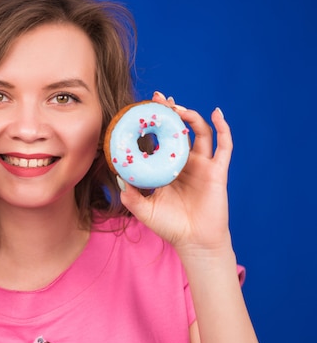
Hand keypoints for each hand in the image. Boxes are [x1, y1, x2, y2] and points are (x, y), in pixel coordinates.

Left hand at [118, 92, 233, 255]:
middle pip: (179, 130)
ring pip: (200, 133)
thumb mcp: (143, 210)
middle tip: (159, 98)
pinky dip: (223, 128)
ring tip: (178, 108)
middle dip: (170, 112)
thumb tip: (118, 177)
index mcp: (167, 168)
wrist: (194, 243)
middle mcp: (185, 163)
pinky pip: (224, 146)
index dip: (154, 124)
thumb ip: (130, 195)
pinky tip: (216, 114)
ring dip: (190, 116)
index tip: (143, 108)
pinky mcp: (217, 171)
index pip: (160, 139)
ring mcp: (202, 165)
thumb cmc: (170, 227)